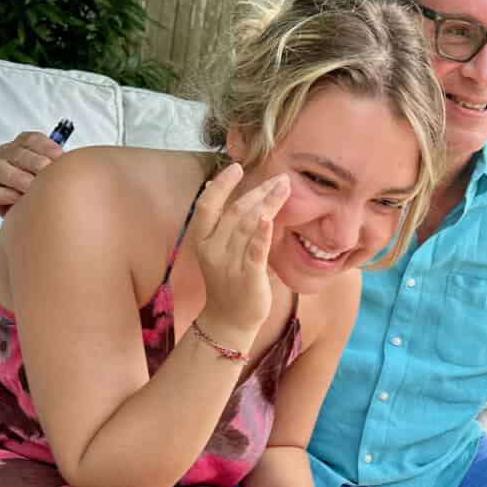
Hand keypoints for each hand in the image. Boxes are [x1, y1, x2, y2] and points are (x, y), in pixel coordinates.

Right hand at [0, 131, 62, 216]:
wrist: (46, 214)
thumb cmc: (53, 191)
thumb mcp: (61, 175)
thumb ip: (62, 165)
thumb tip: (67, 162)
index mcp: (27, 147)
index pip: (31, 140)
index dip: (44, 146)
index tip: (59, 156)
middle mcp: (9, 156)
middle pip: (15, 153)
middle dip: (33, 162)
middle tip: (46, 171)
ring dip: (17, 177)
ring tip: (32, 187)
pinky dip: (3, 194)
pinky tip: (18, 199)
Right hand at [192, 164, 288, 339]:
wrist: (228, 320)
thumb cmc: (227, 280)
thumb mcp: (216, 247)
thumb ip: (219, 219)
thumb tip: (213, 185)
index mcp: (202, 240)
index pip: (207, 205)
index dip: (221, 184)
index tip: (237, 167)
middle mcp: (213, 250)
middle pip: (236, 211)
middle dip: (259, 191)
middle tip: (280, 178)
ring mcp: (230, 265)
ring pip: (248, 226)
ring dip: (268, 204)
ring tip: (284, 188)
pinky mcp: (248, 278)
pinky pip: (255, 253)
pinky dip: (262, 235)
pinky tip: (270, 218)